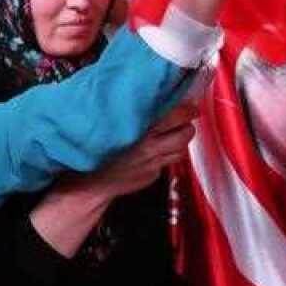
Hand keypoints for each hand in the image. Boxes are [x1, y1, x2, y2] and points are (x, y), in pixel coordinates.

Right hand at [70, 103, 197, 199]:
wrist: (94, 184)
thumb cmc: (97, 153)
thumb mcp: (113, 129)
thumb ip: (132, 117)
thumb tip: (147, 101)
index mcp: (143, 135)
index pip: (174, 117)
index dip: (187, 109)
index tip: (191, 104)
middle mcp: (152, 150)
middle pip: (185, 135)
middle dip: (188, 126)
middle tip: (186, 120)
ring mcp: (154, 165)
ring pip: (181, 151)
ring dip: (180, 142)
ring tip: (175, 134)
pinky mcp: (153, 176)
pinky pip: (166, 163)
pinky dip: (166, 155)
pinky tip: (157, 151)